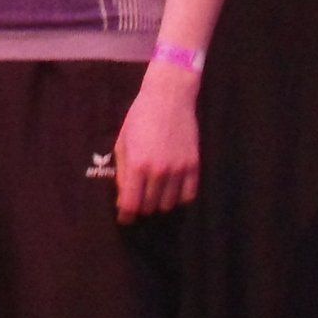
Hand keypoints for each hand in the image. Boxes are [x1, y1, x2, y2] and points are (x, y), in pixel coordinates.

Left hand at [113, 63, 200, 222]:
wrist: (169, 98)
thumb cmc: (139, 118)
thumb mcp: (122, 143)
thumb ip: (123, 174)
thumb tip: (123, 200)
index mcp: (138, 165)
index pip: (131, 204)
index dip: (126, 216)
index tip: (125, 219)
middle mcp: (159, 171)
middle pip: (149, 207)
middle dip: (141, 207)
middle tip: (138, 200)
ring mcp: (179, 169)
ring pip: (169, 204)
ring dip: (159, 202)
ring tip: (154, 193)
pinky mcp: (194, 165)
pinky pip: (189, 195)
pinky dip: (179, 198)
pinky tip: (172, 190)